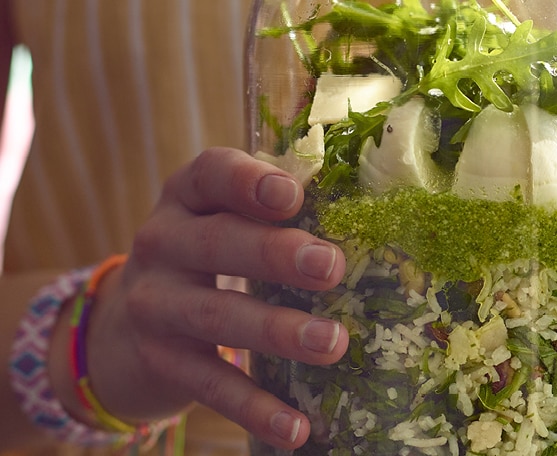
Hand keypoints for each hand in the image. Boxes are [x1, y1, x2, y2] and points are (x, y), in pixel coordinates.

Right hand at [80, 147, 348, 448]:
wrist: (124, 329)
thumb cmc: (206, 258)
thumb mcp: (223, 222)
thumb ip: (272, 216)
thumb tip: (368, 220)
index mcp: (188, 196)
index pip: (211, 175)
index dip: (248, 182)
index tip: (292, 196)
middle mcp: (161, 242)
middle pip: (216, 243)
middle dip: (275, 255)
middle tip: (330, 268)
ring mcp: (155, 304)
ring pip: (216, 315)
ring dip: (278, 330)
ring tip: (333, 343)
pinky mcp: (162, 360)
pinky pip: (211, 384)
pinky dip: (255, 407)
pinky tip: (296, 427)